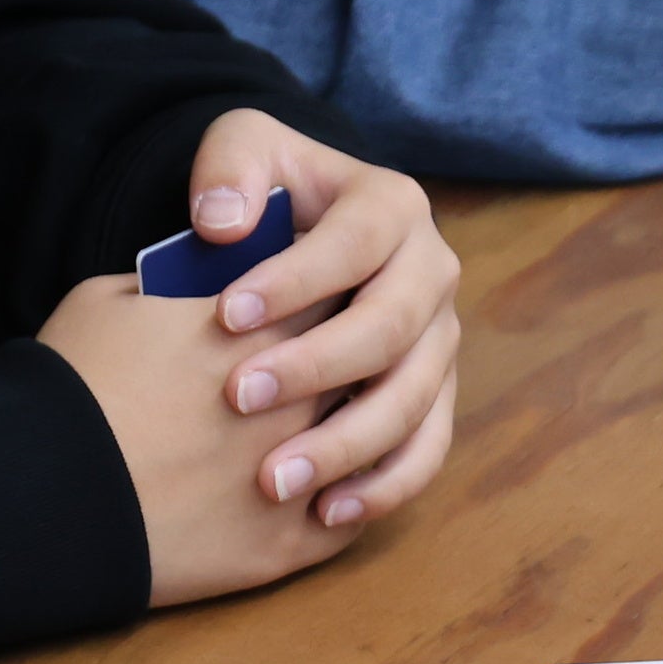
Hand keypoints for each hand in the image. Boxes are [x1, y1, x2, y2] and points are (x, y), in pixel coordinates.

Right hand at [34, 275, 343, 607]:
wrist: (40, 495)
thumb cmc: (69, 387)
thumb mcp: (111, 301)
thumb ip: (178, 284)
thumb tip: (207, 285)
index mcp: (265, 331)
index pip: (339, 291)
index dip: (334, 289)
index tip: (330, 289)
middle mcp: (300, 406)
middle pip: (368, 371)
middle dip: (360, 360)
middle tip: (354, 355)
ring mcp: (300, 481)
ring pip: (369, 450)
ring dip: (362, 436)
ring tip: (351, 424)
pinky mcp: (284, 546)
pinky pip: (350, 521)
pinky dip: (348, 502)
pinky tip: (335, 489)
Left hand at [176, 108, 461, 528]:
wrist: (293, 241)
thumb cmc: (262, 195)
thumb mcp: (244, 151)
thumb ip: (228, 169)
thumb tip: (222, 224)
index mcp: (394, 207)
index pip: (355, 245)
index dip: (295, 281)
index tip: (225, 316)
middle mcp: (432, 275)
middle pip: (390, 330)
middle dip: (315, 368)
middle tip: (237, 398)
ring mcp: (440, 343)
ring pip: (412, 401)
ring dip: (346, 445)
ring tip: (274, 479)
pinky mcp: (433, 397)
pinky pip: (426, 451)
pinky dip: (383, 487)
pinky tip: (325, 513)